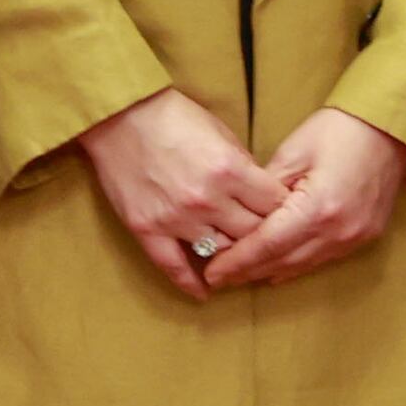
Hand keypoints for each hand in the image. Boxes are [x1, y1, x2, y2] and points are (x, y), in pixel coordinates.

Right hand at [74, 87, 288, 303]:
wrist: (119, 114)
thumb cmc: (172, 115)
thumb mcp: (220, 131)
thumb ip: (243, 165)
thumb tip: (262, 191)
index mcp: (230, 170)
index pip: (274, 205)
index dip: (283, 209)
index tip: (286, 213)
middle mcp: (207, 200)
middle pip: (252, 233)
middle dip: (263, 233)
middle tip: (267, 236)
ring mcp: (176, 219)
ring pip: (220, 252)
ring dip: (231, 253)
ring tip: (240, 258)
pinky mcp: (148, 230)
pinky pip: (174, 267)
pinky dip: (191, 284)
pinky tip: (204, 292)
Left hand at [203, 108, 405, 291]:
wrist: (388, 126)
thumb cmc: (339, 129)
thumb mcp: (293, 151)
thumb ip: (266, 190)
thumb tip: (242, 215)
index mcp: (318, 208)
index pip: (268, 244)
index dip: (238, 261)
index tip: (212, 271)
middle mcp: (338, 231)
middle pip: (283, 261)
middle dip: (248, 271)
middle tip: (217, 277)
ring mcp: (355, 238)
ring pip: (303, 266)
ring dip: (270, 271)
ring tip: (240, 275)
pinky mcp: (365, 237)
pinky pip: (323, 259)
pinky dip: (296, 264)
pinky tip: (276, 267)